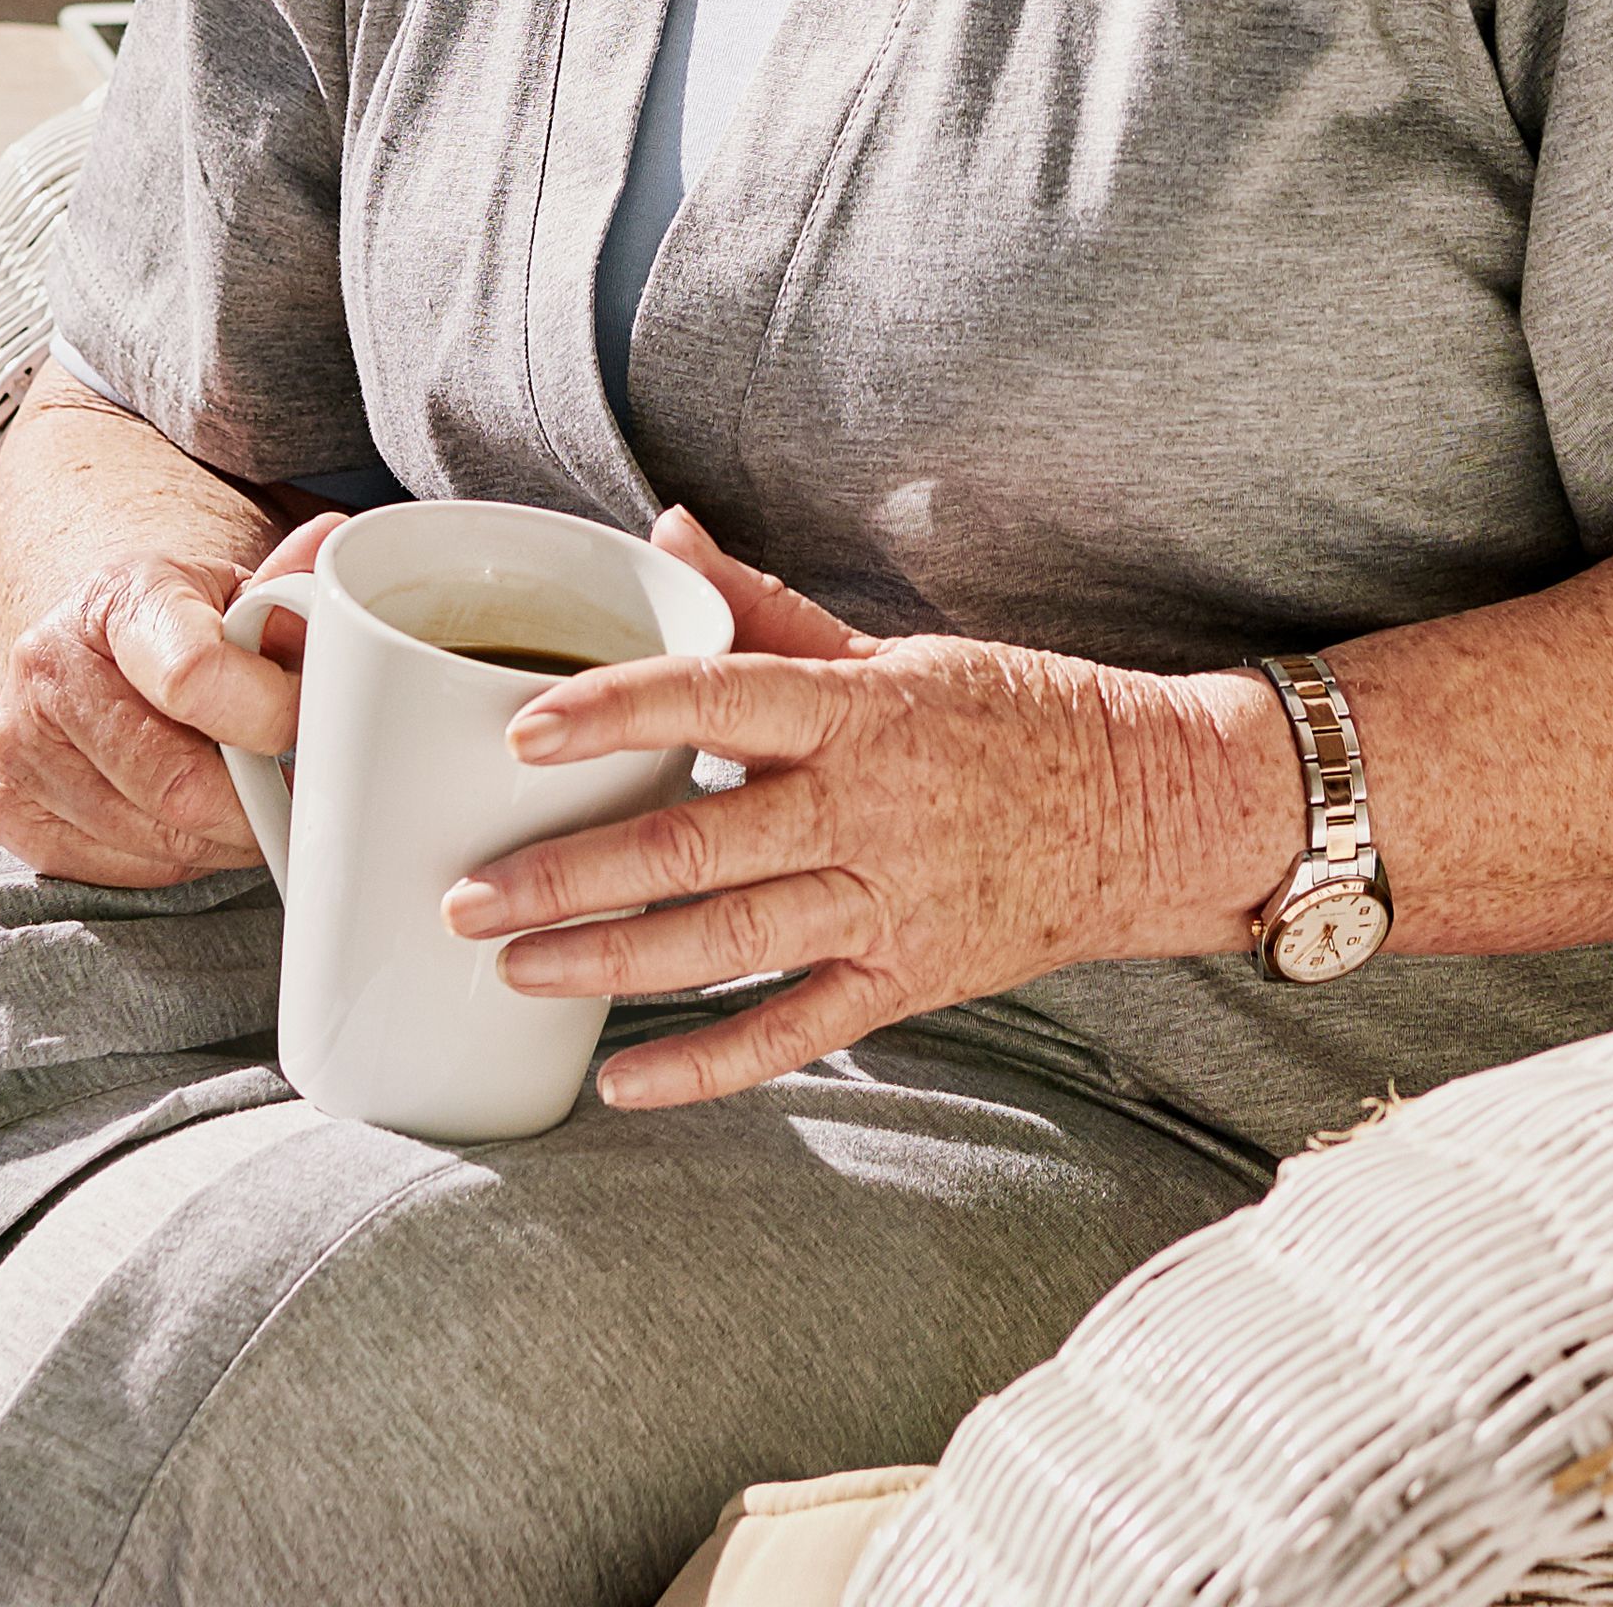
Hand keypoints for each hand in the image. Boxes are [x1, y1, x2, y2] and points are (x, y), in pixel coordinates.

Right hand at [0, 506, 339, 886]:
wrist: (86, 646)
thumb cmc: (175, 627)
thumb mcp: (232, 591)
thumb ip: (287, 588)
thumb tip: (332, 543)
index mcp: (118, 597)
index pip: (195, 676)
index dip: (271, 716)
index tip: (303, 724)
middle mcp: (49, 666)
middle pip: (179, 784)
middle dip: (255, 801)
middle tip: (288, 790)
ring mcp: (18, 741)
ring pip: (156, 839)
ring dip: (220, 838)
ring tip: (239, 797)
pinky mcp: (7, 808)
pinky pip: (121, 871)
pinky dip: (173, 858)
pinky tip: (183, 818)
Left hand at [446, 512, 1297, 1108]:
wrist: (1146, 809)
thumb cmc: (1006, 716)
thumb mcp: (888, 650)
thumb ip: (762, 610)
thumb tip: (664, 532)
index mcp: (854, 712)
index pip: (714, 699)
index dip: (612, 714)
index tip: (518, 734)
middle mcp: (866, 810)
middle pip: (696, 846)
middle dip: (570, 875)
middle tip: (466, 893)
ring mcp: (886, 904)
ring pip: (728, 943)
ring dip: (611, 962)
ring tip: (511, 967)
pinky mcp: (907, 982)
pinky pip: (793, 1032)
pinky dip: (705, 1065)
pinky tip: (620, 1078)